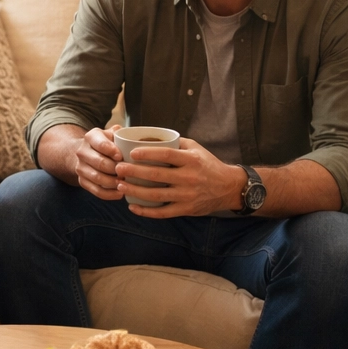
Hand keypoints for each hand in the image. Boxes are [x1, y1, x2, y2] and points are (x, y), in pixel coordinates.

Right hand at [71, 125, 124, 199]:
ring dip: (114, 182)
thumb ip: (122, 135)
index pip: (101, 144)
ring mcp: (80, 168)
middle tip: (128, 172)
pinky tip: (120, 193)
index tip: (121, 156)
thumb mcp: (112, 134)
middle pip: (100, 163)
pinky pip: (96, 190)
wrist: (87, 153)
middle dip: (116, 169)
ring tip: (126, 183)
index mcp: (91, 137)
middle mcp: (82, 152)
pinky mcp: (82, 181)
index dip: (112, 151)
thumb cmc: (106, 143)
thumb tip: (133, 140)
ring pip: (98, 178)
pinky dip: (109, 194)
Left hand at [115, 139, 245, 217]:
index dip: (147, 154)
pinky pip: (163, 212)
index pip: (166, 155)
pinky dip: (146, 212)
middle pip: (157, 175)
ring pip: (156, 195)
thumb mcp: (197, 149)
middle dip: (134, 172)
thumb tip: (152, 136)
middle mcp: (189, 178)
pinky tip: (133, 207)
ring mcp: (187, 195)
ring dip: (136, 191)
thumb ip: (177, 143)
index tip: (131, 153)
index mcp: (191, 160)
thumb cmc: (209, 165)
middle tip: (119, 169)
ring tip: (121, 185)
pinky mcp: (186, 209)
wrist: (229, 187)